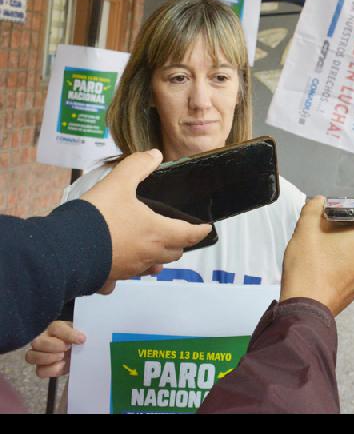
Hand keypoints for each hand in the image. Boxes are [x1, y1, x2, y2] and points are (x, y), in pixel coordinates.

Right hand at [24, 321, 84, 377]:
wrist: (80, 354)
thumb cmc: (79, 341)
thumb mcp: (81, 335)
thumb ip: (81, 335)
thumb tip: (83, 338)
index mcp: (55, 328)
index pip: (56, 328)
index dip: (68, 334)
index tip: (82, 339)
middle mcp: (43, 339)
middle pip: (37, 342)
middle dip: (53, 346)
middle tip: (67, 348)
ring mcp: (39, 354)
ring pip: (31, 356)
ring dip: (48, 358)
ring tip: (62, 357)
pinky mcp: (41, 368)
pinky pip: (39, 371)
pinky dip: (51, 370)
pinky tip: (61, 366)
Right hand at [81, 149, 211, 284]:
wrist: (65, 248)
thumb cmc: (98, 216)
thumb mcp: (119, 182)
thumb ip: (138, 166)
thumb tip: (155, 155)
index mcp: (158, 232)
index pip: (189, 234)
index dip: (200, 231)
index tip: (206, 228)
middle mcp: (149, 254)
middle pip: (174, 253)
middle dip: (179, 243)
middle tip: (178, 233)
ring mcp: (131, 269)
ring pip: (153, 267)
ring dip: (158, 258)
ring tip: (153, 248)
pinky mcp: (111, 278)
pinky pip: (123, 279)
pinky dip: (126, 273)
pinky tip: (119, 265)